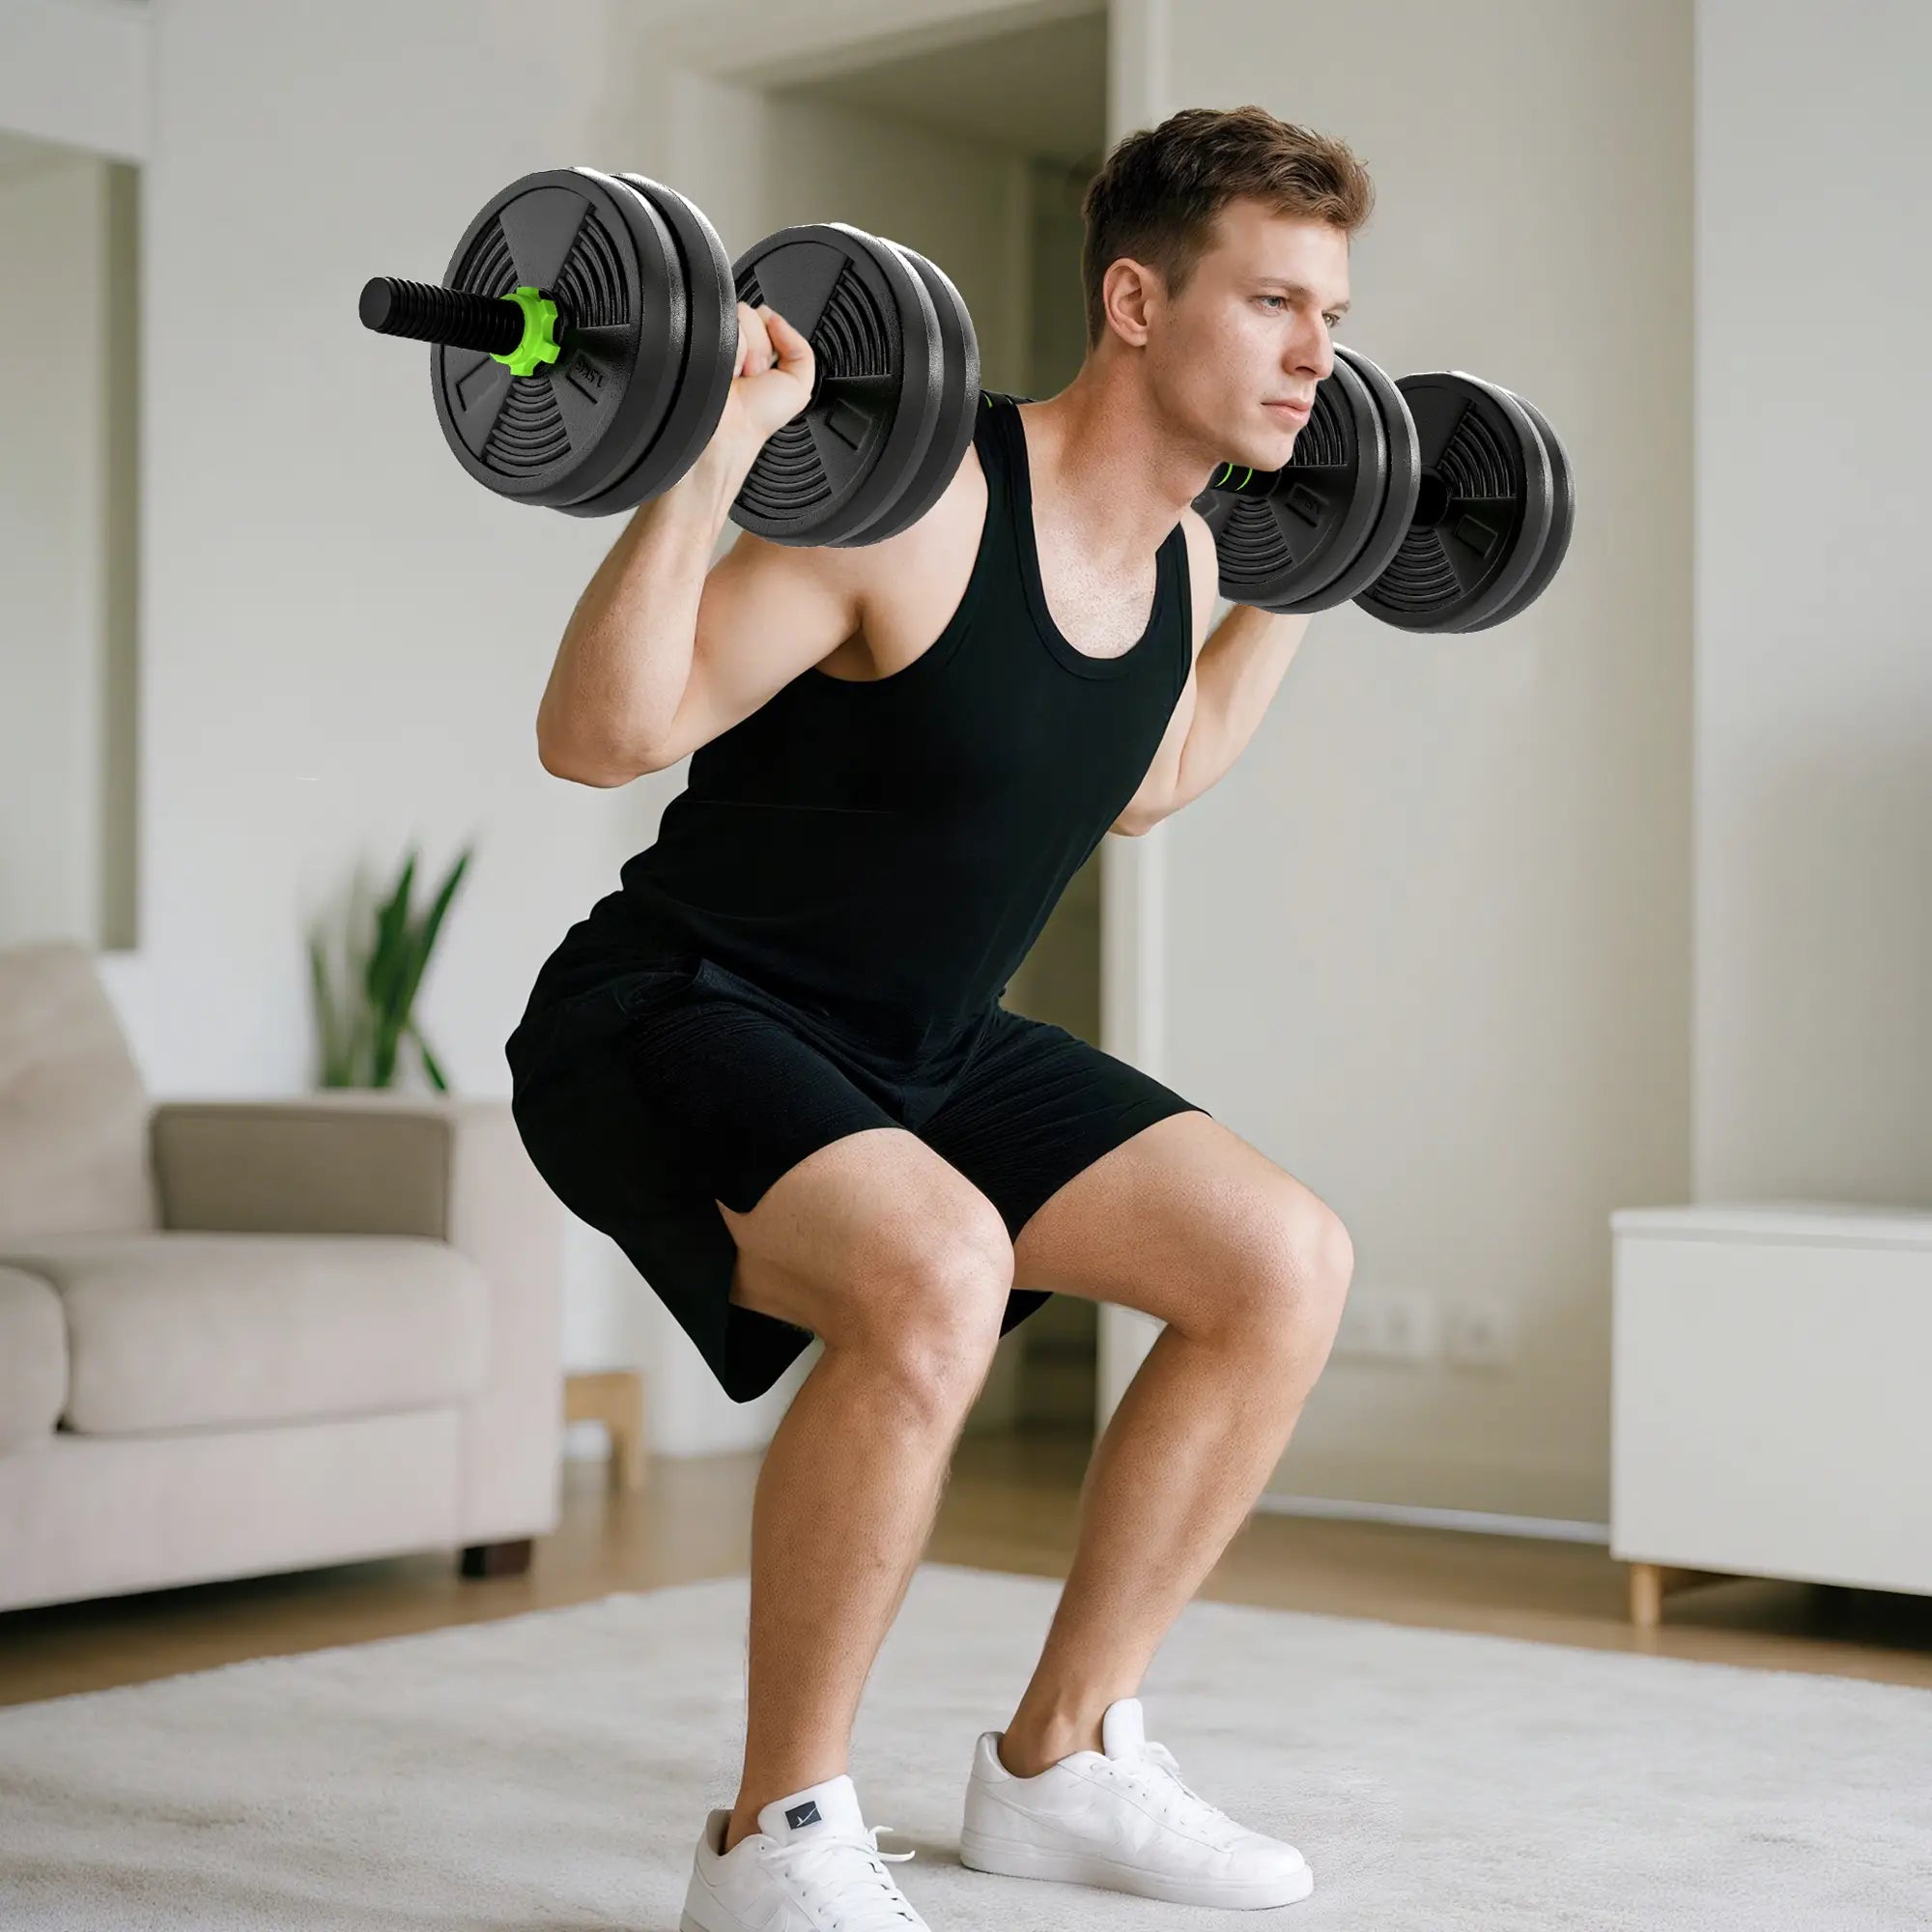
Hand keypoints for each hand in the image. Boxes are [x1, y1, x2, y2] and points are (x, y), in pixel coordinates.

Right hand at [714, 301, 814, 455]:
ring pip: (737, 319)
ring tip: (738, 375)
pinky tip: (727, 371)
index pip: (768, 318)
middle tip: (752, 376)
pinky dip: (729, 349)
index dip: (772, 341)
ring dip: (744, 350)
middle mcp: (738, 344)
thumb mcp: (799, 385)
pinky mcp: (701, 341)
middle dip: (760, 348)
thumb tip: (776, 320)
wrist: (731, 429)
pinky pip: (720, 325)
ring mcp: (718, 341)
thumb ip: (801, 349)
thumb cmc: (759, 417)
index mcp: (760, 350)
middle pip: (754, 315)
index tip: (767, 369)